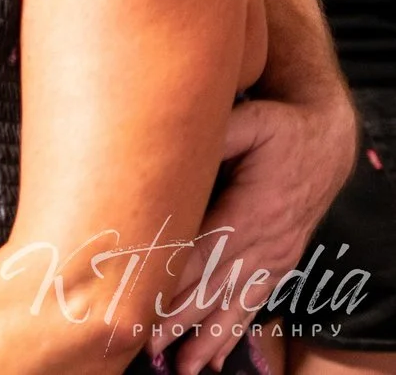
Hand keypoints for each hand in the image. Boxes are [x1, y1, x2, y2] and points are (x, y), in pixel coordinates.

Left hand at [149, 95, 356, 373]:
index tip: (145, 301)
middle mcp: (264, 242)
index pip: (204, 251)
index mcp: (252, 211)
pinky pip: (252, 304)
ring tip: (180, 367)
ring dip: (204, 336)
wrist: (327, 143)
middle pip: (213, 287)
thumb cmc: (282, 129)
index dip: (174, 277)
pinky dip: (231, 332)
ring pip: (233, 304)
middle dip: (179, 318)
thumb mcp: (252, 121)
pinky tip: (211, 358)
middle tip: (146, 345)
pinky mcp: (277, 263)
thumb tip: (172, 139)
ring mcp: (273, 257)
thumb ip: (216, 133)